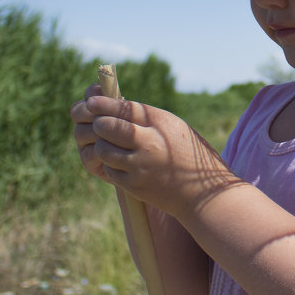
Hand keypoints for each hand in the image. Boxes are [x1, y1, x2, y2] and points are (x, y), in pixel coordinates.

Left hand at [71, 85, 238, 217]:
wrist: (203, 193)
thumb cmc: (187, 154)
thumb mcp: (173, 127)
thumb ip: (146, 118)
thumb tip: (111, 106)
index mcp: (161, 123)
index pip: (123, 107)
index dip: (103, 103)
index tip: (91, 101)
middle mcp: (150, 142)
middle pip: (107, 126)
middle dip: (97, 123)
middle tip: (98, 124)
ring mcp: (141, 166)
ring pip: (103, 149)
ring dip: (101, 145)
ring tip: (109, 145)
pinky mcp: (135, 185)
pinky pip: (109, 170)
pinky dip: (110, 165)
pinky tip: (120, 163)